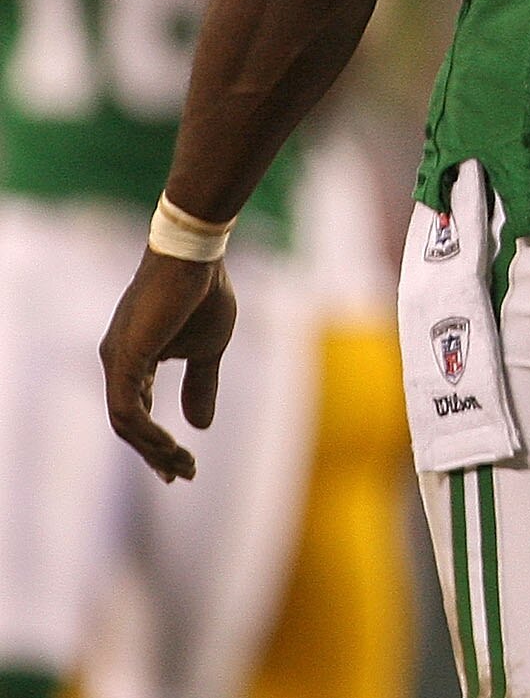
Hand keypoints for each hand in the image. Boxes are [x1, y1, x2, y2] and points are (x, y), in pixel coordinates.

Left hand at [101, 250, 235, 481]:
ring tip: (183, 464)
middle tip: (183, 474)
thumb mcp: (208, 349)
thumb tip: (201, 426)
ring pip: (125, 423)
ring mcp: (117, 361)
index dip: (157, 443)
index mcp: (134, 362)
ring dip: (153, 449)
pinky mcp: (124, 359)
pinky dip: (148, 432)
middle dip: (156, 454)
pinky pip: (128, 411)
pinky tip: (171, 444)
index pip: (138, 413)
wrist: (198, 259)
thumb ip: (200, 384)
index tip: (182, 466)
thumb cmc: (203, 295)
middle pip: (129, 425)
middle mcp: (117, 363)